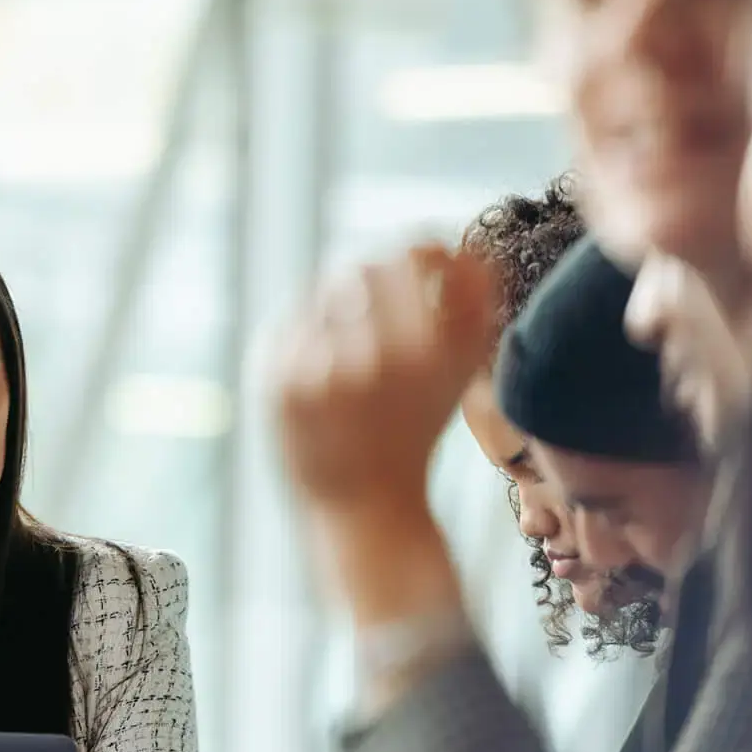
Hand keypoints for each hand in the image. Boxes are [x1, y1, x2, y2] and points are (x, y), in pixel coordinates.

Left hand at [276, 245, 496, 518]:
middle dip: (379, 283)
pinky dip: (310, 336)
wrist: (361, 504)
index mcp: (426, 354)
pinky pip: (292, 325)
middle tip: (386, 305)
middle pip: (363, 271)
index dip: (423, 252)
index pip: (411, 256)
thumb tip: (462, 246)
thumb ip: (474, 304)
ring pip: (324, 295)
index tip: (428, 261)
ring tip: (355, 350)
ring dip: (342, 311)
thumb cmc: (415, 432)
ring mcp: (317, 371)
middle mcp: (370, 359)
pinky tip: (325, 371)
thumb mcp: (460, 374)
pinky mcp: (277, 382)